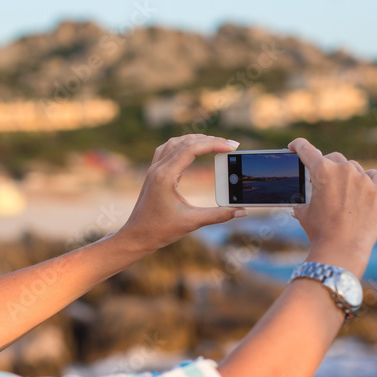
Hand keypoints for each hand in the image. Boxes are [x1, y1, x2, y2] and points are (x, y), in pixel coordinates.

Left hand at [116, 134, 246, 253]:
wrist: (136, 236)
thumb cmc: (160, 231)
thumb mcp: (192, 222)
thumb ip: (218, 215)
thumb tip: (241, 211)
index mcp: (165, 176)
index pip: (192, 149)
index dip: (214, 144)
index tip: (232, 147)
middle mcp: (158, 168)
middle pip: (185, 142)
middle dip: (210, 140)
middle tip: (231, 145)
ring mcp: (154, 169)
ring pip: (175, 142)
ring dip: (196, 139)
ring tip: (216, 143)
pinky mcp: (153, 173)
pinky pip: (168, 149)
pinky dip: (183, 145)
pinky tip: (193, 150)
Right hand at [287, 137, 376, 276]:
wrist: (342, 250)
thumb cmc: (320, 232)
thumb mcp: (304, 213)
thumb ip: (302, 200)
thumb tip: (298, 203)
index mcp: (321, 171)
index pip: (307, 150)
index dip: (298, 146)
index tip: (295, 146)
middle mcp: (343, 169)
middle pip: (334, 159)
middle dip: (328, 168)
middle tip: (325, 182)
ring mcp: (363, 179)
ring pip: (354, 168)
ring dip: (348, 176)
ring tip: (345, 194)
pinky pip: (376, 175)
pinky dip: (370, 179)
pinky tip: (366, 188)